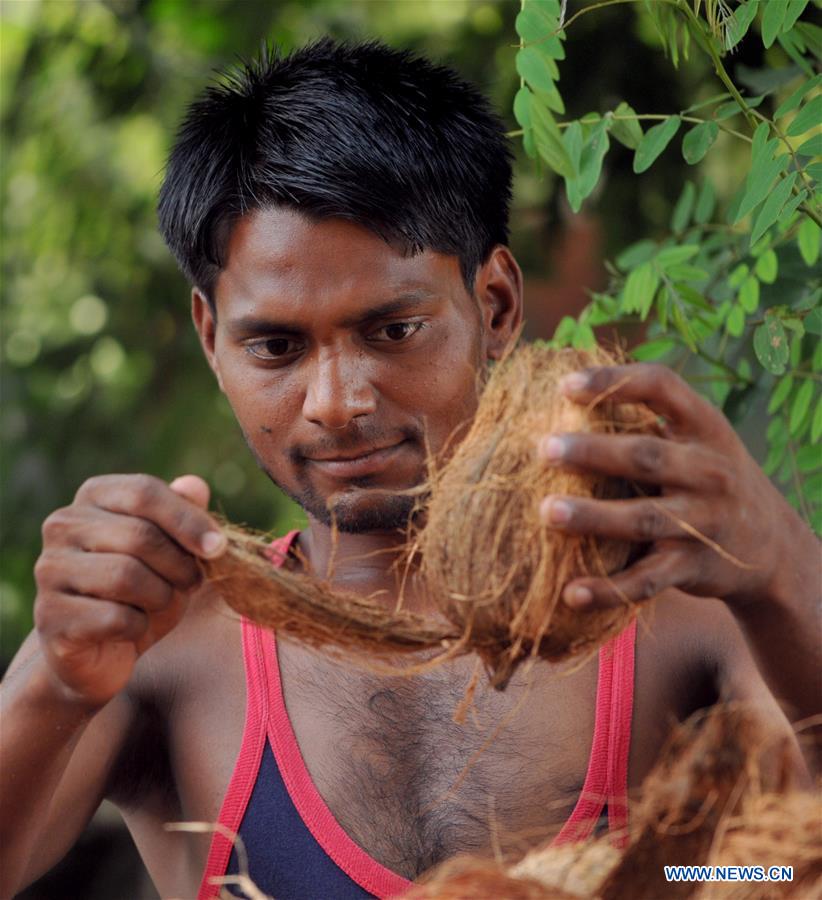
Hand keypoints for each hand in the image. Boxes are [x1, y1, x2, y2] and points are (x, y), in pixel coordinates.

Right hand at [33, 474, 225, 708]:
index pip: (144, 492)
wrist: (106, 650)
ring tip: (161, 603)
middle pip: (140, 536)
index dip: (188, 520)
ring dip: (161, 597)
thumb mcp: (176, 548)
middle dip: (180, 566)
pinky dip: (139, 627)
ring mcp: (50, 569)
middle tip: (191, 583)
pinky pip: (114, 618)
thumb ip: (186, 513)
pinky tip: (133, 628)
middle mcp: (63, 525)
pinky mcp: (50, 616)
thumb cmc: (147, 588)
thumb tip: (195, 486)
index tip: (219, 547)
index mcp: (95, 496)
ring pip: (126, 576)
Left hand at [536, 363, 810, 611]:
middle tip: (544, 449)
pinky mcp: (693, 567)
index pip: (662, 388)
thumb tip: (561, 393)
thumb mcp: (696, 440)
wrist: (770, 546)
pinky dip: (608, 589)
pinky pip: (646, 580)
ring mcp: (703, 521)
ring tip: (546, 512)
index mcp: (705, 427)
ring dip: (593, 516)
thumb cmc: (705, 478)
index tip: (563, 386)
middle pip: (647, 457)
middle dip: (594, 452)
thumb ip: (646, 421)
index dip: (614, 381)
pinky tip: (570, 593)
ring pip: (643, 519)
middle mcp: (709, 471)